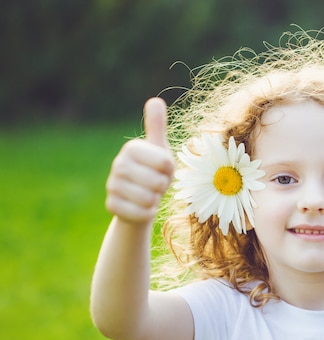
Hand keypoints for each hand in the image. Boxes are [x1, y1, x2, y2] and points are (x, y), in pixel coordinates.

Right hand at [105, 98, 174, 222]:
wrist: (139, 200)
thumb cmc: (154, 171)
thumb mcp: (160, 149)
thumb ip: (157, 126)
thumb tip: (155, 100)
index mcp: (132, 148)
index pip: (166, 163)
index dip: (170, 170)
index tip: (162, 169)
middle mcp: (119, 164)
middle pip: (158, 182)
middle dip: (163, 187)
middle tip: (155, 184)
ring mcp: (112, 185)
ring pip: (149, 199)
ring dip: (155, 201)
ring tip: (149, 195)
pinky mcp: (111, 205)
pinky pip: (140, 213)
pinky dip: (147, 213)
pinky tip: (141, 207)